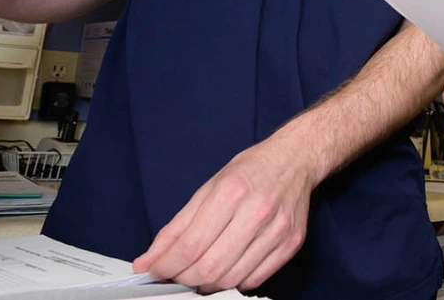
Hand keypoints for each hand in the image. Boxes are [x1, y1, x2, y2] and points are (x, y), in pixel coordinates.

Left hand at [133, 136, 317, 291]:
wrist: (295, 159)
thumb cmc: (251, 170)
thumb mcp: (208, 188)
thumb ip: (177, 227)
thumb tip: (148, 260)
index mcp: (231, 192)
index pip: (191, 246)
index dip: (166, 265)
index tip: (155, 270)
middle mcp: (257, 212)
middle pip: (210, 267)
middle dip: (184, 278)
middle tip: (176, 274)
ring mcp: (277, 231)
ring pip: (231, 279)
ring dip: (207, 283)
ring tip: (199, 272)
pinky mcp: (290, 244)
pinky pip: (254, 279)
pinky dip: (233, 282)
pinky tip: (226, 269)